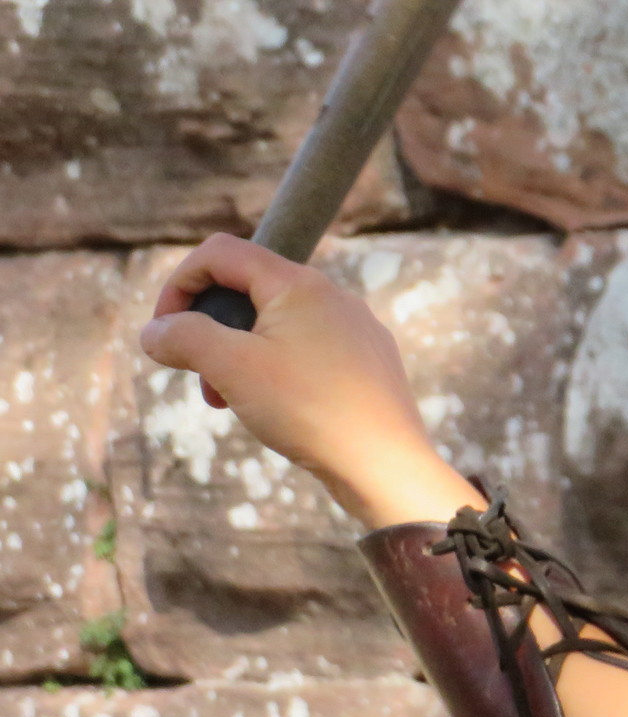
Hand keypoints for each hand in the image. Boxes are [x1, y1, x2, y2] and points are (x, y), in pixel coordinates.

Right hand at [138, 235, 477, 527]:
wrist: (383, 463)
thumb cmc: (309, 408)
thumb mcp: (231, 367)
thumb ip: (184, 338)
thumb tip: (154, 332)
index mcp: (299, 283)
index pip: (221, 252)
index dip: (179, 284)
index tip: (165, 333)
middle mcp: (332, 296)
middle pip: (246, 291)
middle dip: (209, 330)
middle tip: (202, 380)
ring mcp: (354, 328)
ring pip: (274, 326)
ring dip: (238, 357)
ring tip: (231, 402)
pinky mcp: (366, 361)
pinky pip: (304, 351)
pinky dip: (274, 371)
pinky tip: (275, 411)